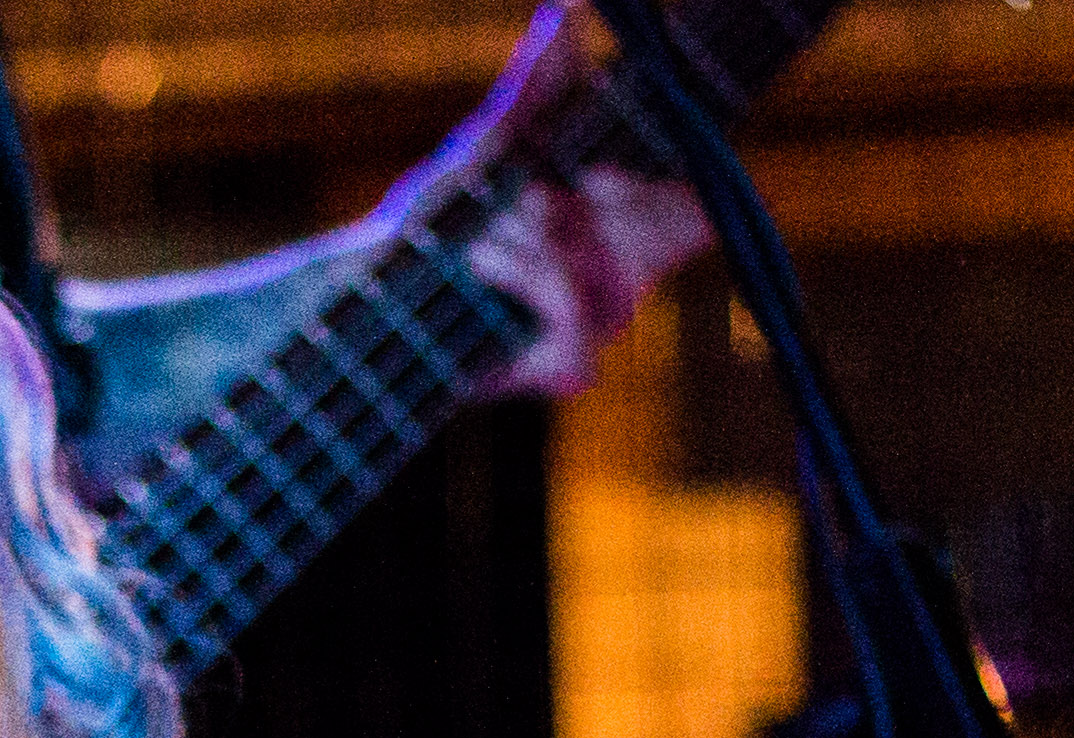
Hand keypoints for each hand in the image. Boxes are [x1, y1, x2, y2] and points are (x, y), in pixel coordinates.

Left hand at [412, 1, 711, 402]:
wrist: (374, 293)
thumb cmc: (444, 216)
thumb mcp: (492, 143)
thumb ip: (537, 85)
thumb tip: (569, 8)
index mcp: (627, 213)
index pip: (699, 199)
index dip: (678, 182)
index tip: (600, 161)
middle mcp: (628, 265)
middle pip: (675, 230)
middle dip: (605, 204)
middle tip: (536, 191)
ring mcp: (602, 320)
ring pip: (617, 277)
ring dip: (540, 245)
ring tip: (482, 237)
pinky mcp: (568, 366)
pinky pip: (582, 330)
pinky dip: (529, 285)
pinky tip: (483, 264)